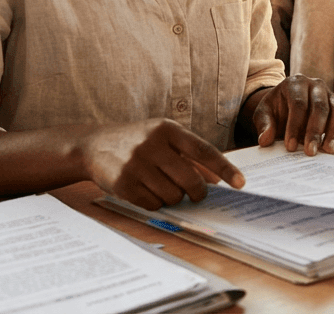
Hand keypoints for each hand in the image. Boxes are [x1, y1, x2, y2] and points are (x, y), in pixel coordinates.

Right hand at [79, 118, 243, 209]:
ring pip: (172, 195)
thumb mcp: (164, 139)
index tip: (240, 183)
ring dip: (174, 198)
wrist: (93, 145)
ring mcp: (136, 164)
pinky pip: (153, 204)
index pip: (203, 150)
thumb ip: (190, 155)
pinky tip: (147, 192)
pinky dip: (156, 204)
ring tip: (164, 188)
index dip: (224, 168)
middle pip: (190, 179)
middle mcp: (152, 144)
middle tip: (196, 194)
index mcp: (167, 129)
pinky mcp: (123, 184)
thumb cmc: (138, 142)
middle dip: (197, 192)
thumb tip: (217, 179)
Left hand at [249, 75, 333, 155]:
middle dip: (315, 131)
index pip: (298, 103)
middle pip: (320, 107)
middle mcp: (316, 85)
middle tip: (310, 152)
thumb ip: (264, 125)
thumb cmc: (276, 110)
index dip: (295, 126)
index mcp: (295, 83)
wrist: (286, 108)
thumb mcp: (263, 114)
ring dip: (333, 132)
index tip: (290, 146)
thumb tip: (265, 140)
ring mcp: (331, 95)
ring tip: (328, 150)